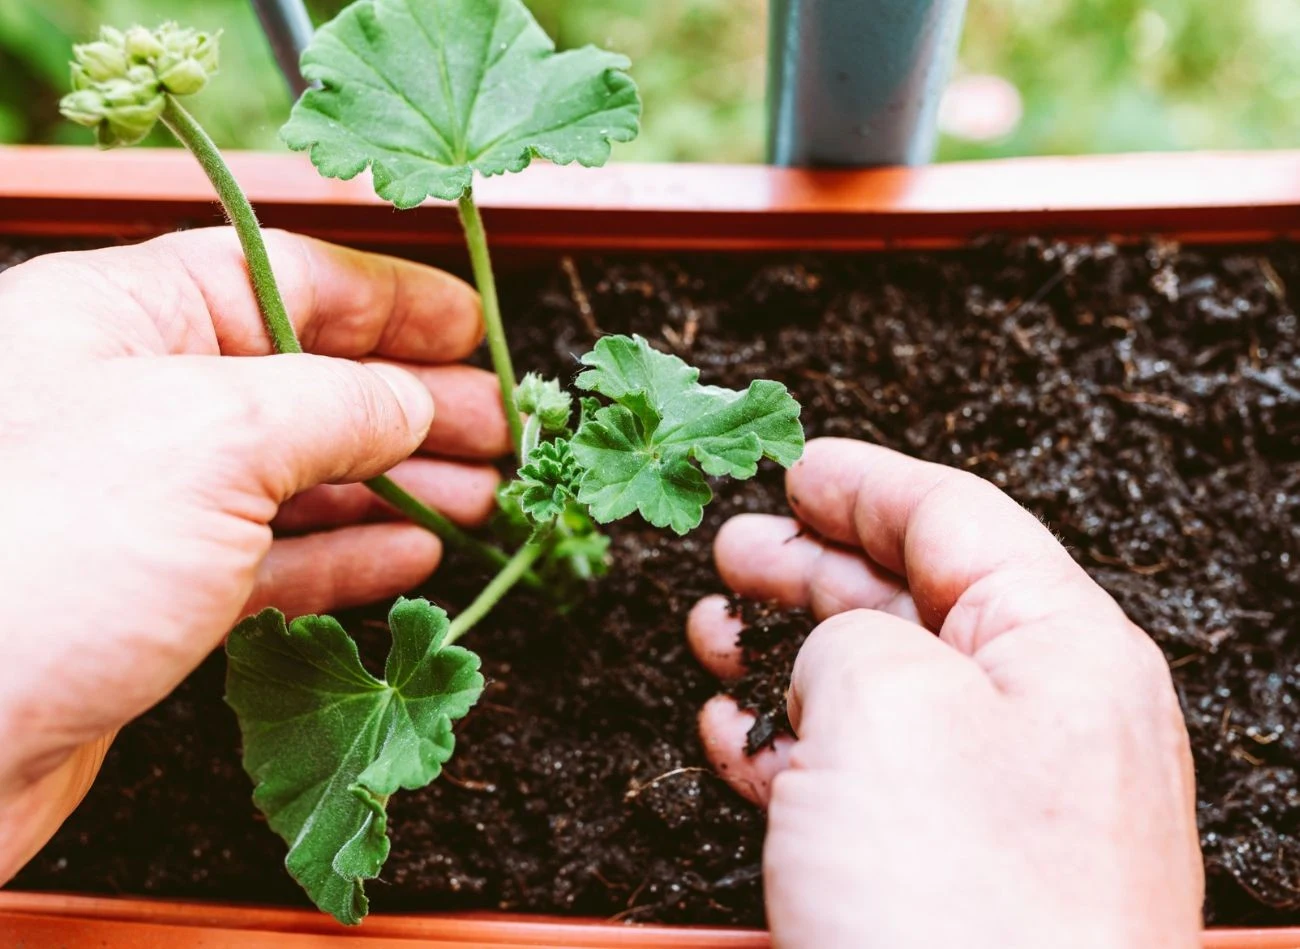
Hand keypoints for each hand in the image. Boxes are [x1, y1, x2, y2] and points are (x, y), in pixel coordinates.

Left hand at [0, 229, 508, 879]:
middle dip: (412, 401)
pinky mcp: (153, 596)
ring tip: (483, 496)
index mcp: (121, 317)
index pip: (283, 275)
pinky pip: (273, 558)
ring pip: (297, 474)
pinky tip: (409, 554)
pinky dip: (348, 555)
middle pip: (303, 378)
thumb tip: (410, 400)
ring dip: (399, 483)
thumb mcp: (213, 437)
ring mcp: (143, 504)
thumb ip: (334, 403)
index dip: (391, 299)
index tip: (472, 327)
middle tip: (501, 429)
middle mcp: (129, 400)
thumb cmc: (34, 560)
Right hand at [688, 438, 1201, 947]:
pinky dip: (790, 746)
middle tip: (730, 547)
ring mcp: (993, 800)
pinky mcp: (943, 872)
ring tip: (711, 635)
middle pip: (910, 599)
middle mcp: (1039, 716)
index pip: (956, 518)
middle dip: (809, 566)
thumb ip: (847, 631)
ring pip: (874, 689)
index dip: (863, 481)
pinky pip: (862, 776)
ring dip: (784, 655)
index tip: (793, 465)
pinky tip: (734, 737)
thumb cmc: (967, 909)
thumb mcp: (886, 700)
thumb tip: (832, 648)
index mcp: (1058, 648)